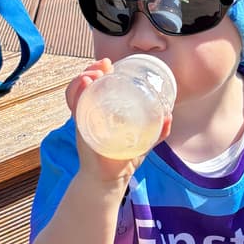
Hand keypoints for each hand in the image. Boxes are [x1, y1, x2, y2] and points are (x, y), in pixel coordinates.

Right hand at [66, 59, 171, 186]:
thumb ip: (157, 130)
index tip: (108, 63)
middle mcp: (91, 111)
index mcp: (104, 110)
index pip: (97, 84)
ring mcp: (84, 119)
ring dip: (81, 79)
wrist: (109, 179)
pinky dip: (76, 93)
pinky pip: (75, 107)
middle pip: (84, 84)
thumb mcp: (144, 140)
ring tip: (91, 75)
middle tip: (102, 66)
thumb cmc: (124, 158)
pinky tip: (84, 84)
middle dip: (91, 70)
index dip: (99, 70)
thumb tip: (169, 116)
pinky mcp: (80, 128)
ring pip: (76, 92)